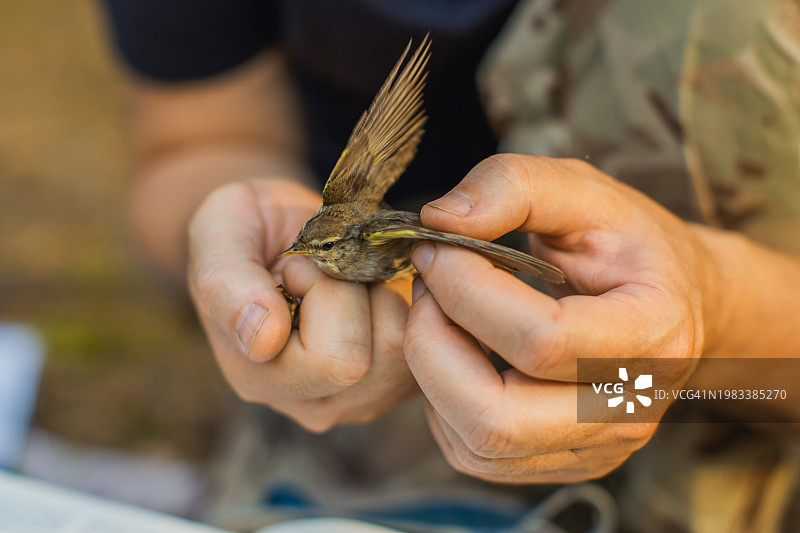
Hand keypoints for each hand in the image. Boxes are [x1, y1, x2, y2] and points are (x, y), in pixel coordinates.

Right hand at [187, 178, 416, 431]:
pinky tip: (371, 288)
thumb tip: (261, 340)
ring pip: (402, 350)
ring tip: (345, 277)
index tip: (294, 263)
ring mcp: (359, 398)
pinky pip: (425, 342)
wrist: (280, 230)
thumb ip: (227, 284)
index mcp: (259, 379)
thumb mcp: (220, 233)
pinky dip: (406, 301)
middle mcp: (310, 404)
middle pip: (371, 360)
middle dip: (353, 292)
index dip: (325, 294)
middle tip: (323, 267)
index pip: (333, 360)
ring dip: (381, 295)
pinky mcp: (397, 383)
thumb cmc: (248, 227)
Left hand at [404, 154, 718, 481]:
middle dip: (433, 344)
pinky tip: (457, 352)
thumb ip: (513, 186)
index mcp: (653, 335)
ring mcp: (597, 447)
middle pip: (499, 418)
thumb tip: (438, 222)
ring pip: (478, 445)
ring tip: (439, 315)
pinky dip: (442, 403)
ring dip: (431, 374)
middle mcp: (629, 409)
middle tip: (425, 287)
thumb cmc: (628, 243)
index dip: (466, 291)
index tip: (434, 248)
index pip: (540, 340)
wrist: (676, 300)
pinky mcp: (566, 462)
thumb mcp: (585, 190)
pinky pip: (475, 455)